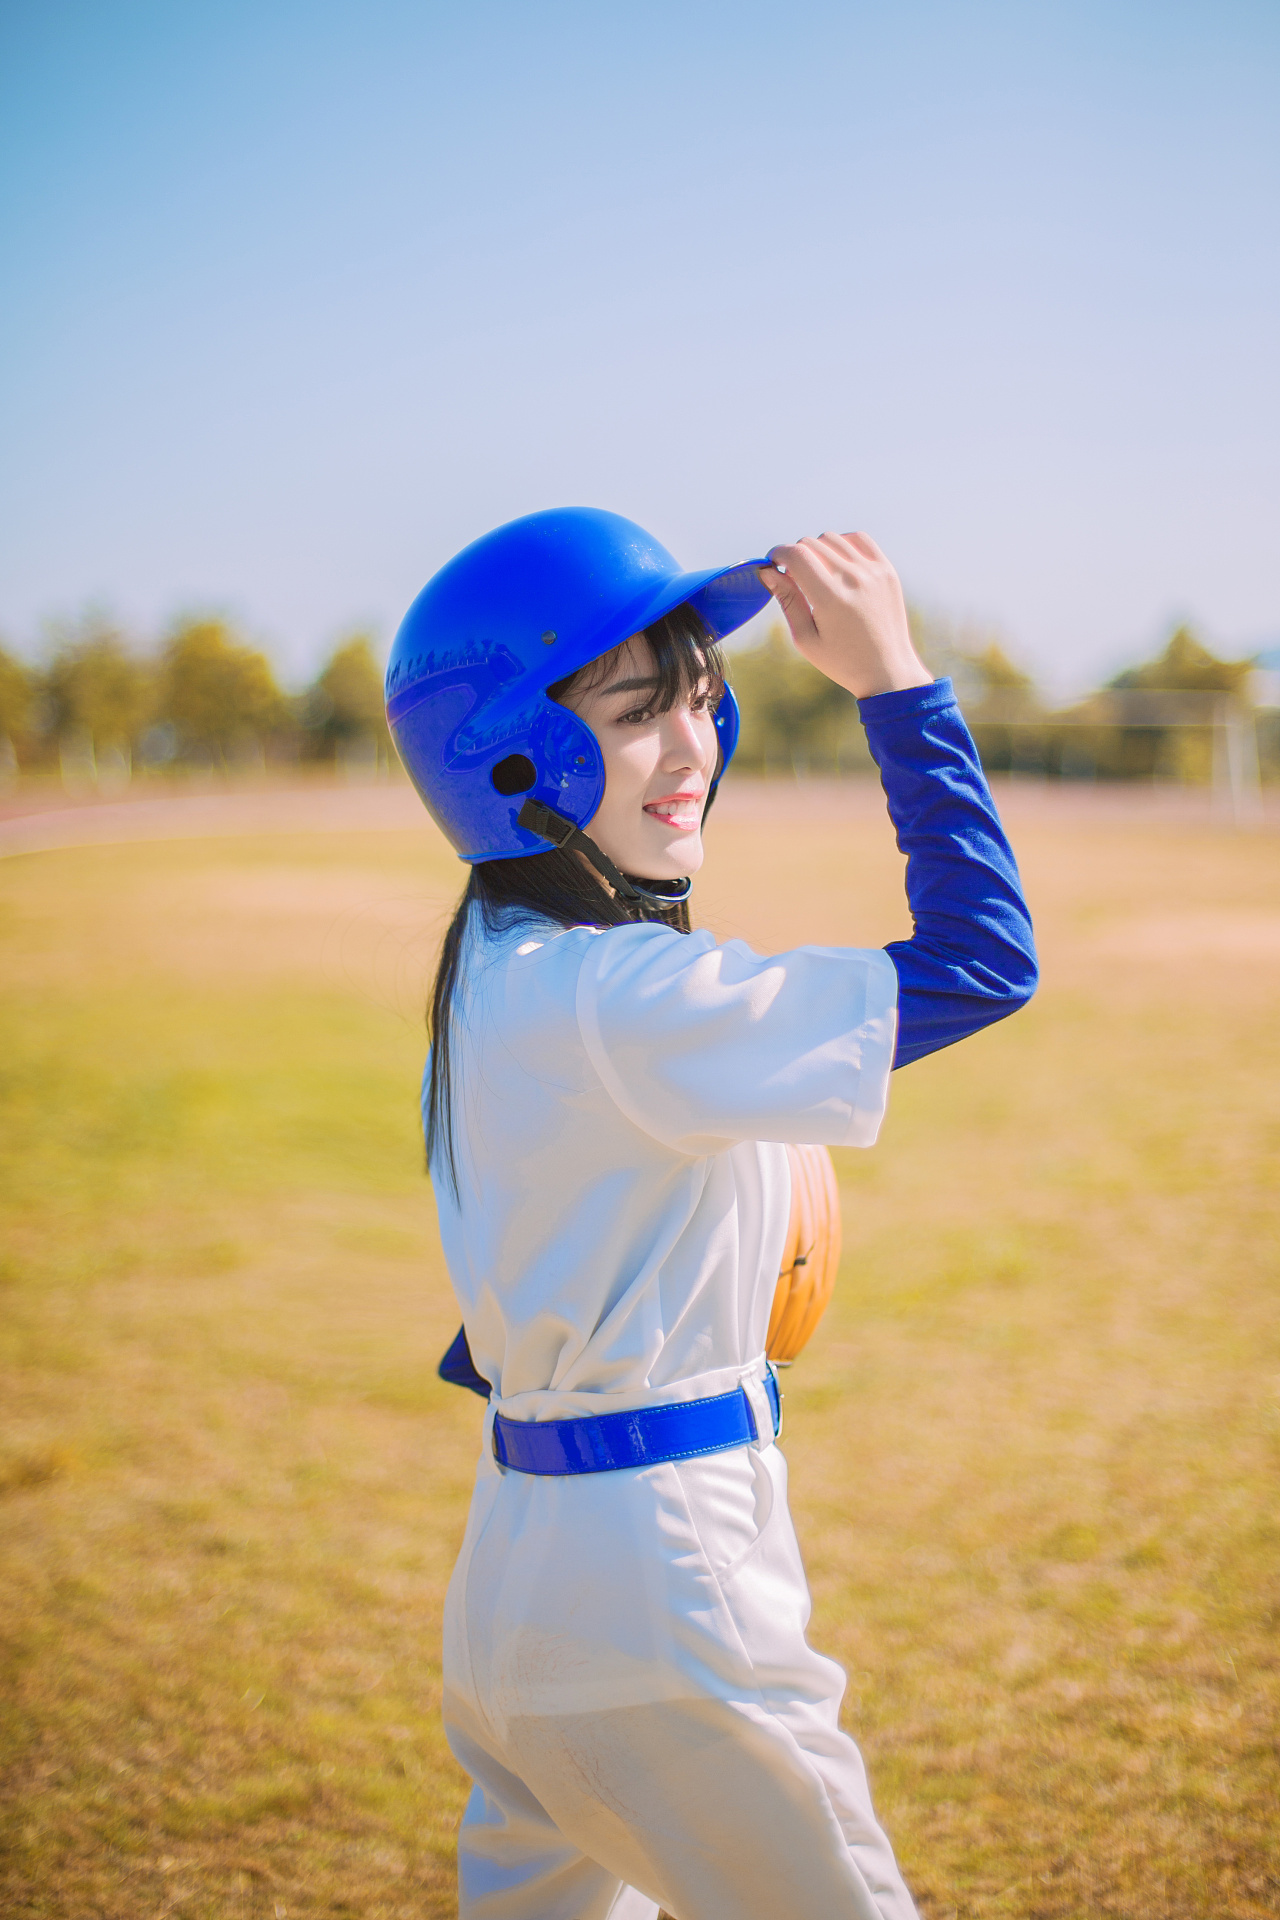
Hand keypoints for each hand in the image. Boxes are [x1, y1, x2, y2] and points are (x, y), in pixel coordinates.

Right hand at [759, 532, 931, 698]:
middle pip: (811, 543)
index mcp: (831, 597)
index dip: (778, 554)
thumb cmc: (842, 661)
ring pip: (832, 538)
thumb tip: (767, 571)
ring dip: (817, 549)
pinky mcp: (886, 570)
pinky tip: (837, 562)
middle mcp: (854, 578)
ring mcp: (873, 571)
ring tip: (817, 573)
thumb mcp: (806, 638)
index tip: (773, 564)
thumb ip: (787, 600)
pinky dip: (842, 544)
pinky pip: (858, 539)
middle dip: (796, 555)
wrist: (888, 670)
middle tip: (794, 577)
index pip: (797, 554)